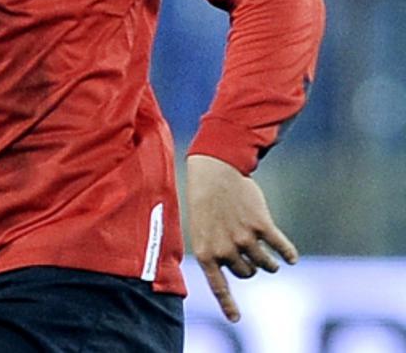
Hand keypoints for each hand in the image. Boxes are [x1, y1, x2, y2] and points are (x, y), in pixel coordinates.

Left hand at [185, 154, 297, 322]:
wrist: (214, 172)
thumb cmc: (206, 201)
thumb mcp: (201, 228)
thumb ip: (216, 251)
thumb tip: (237, 271)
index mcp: (206, 252)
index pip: (218, 285)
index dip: (228, 304)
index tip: (236, 320)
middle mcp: (225, 249)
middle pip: (247, 274)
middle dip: (250, 268)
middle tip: (248, 254)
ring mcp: (244, 238)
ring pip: (266, 265)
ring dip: (270, 262)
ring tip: (269, 256)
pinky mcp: (262, 226)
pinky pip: (281, 249)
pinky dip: (288, 254)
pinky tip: (290, 257)